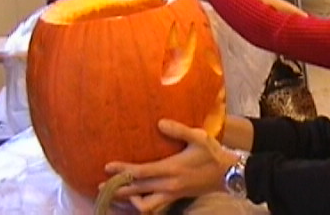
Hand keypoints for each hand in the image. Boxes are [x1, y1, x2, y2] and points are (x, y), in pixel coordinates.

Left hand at [103, 119, 238, 213]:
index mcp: (172, 168)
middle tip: (101, 186)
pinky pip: (154, 206)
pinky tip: (137, 198)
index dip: (122, 170)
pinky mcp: (176, 198)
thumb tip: (159, 123)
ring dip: (129, 202)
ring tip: (117, 195)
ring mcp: (172, 194)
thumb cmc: (213, 153)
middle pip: (137, 190)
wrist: (229, 174)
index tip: (107, 167)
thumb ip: (179, 130)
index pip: (141, 172)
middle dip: (118, 189)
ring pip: (145, 205)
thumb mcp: (198, 137)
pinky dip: (143, 205)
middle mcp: (169, 184)